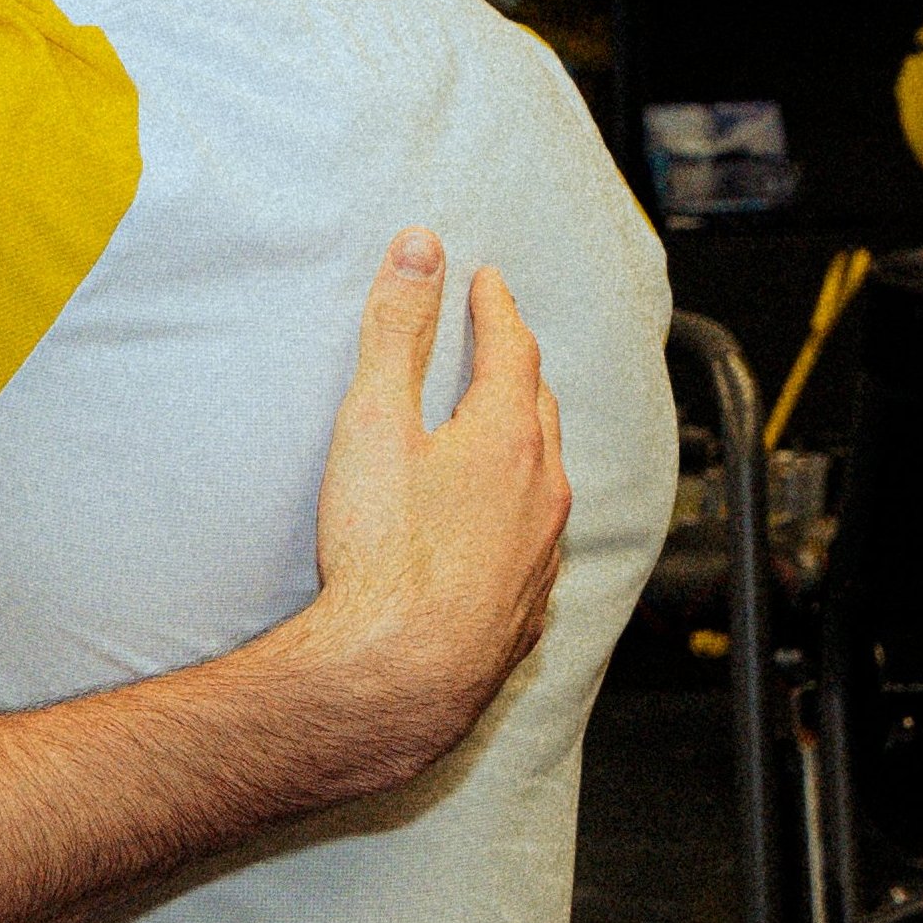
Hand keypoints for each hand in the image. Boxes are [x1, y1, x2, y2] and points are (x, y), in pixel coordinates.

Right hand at [298, 228, 568, 792]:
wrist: (400, 673)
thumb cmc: (382, 553)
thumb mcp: (374, 422)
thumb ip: (396, 332)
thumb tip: (419, 249)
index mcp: (507, 437)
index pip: (513, 350)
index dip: (497, 310)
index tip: (487, 283)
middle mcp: (540, 492)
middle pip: (541, 411)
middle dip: (519, 370)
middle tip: (500, 344)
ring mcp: (541, 555)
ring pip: (547, 478)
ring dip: (528, 440)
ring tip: (504, 427)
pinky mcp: (527, 608)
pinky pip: (538, 540)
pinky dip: (523, 510)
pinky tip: (502, 526)